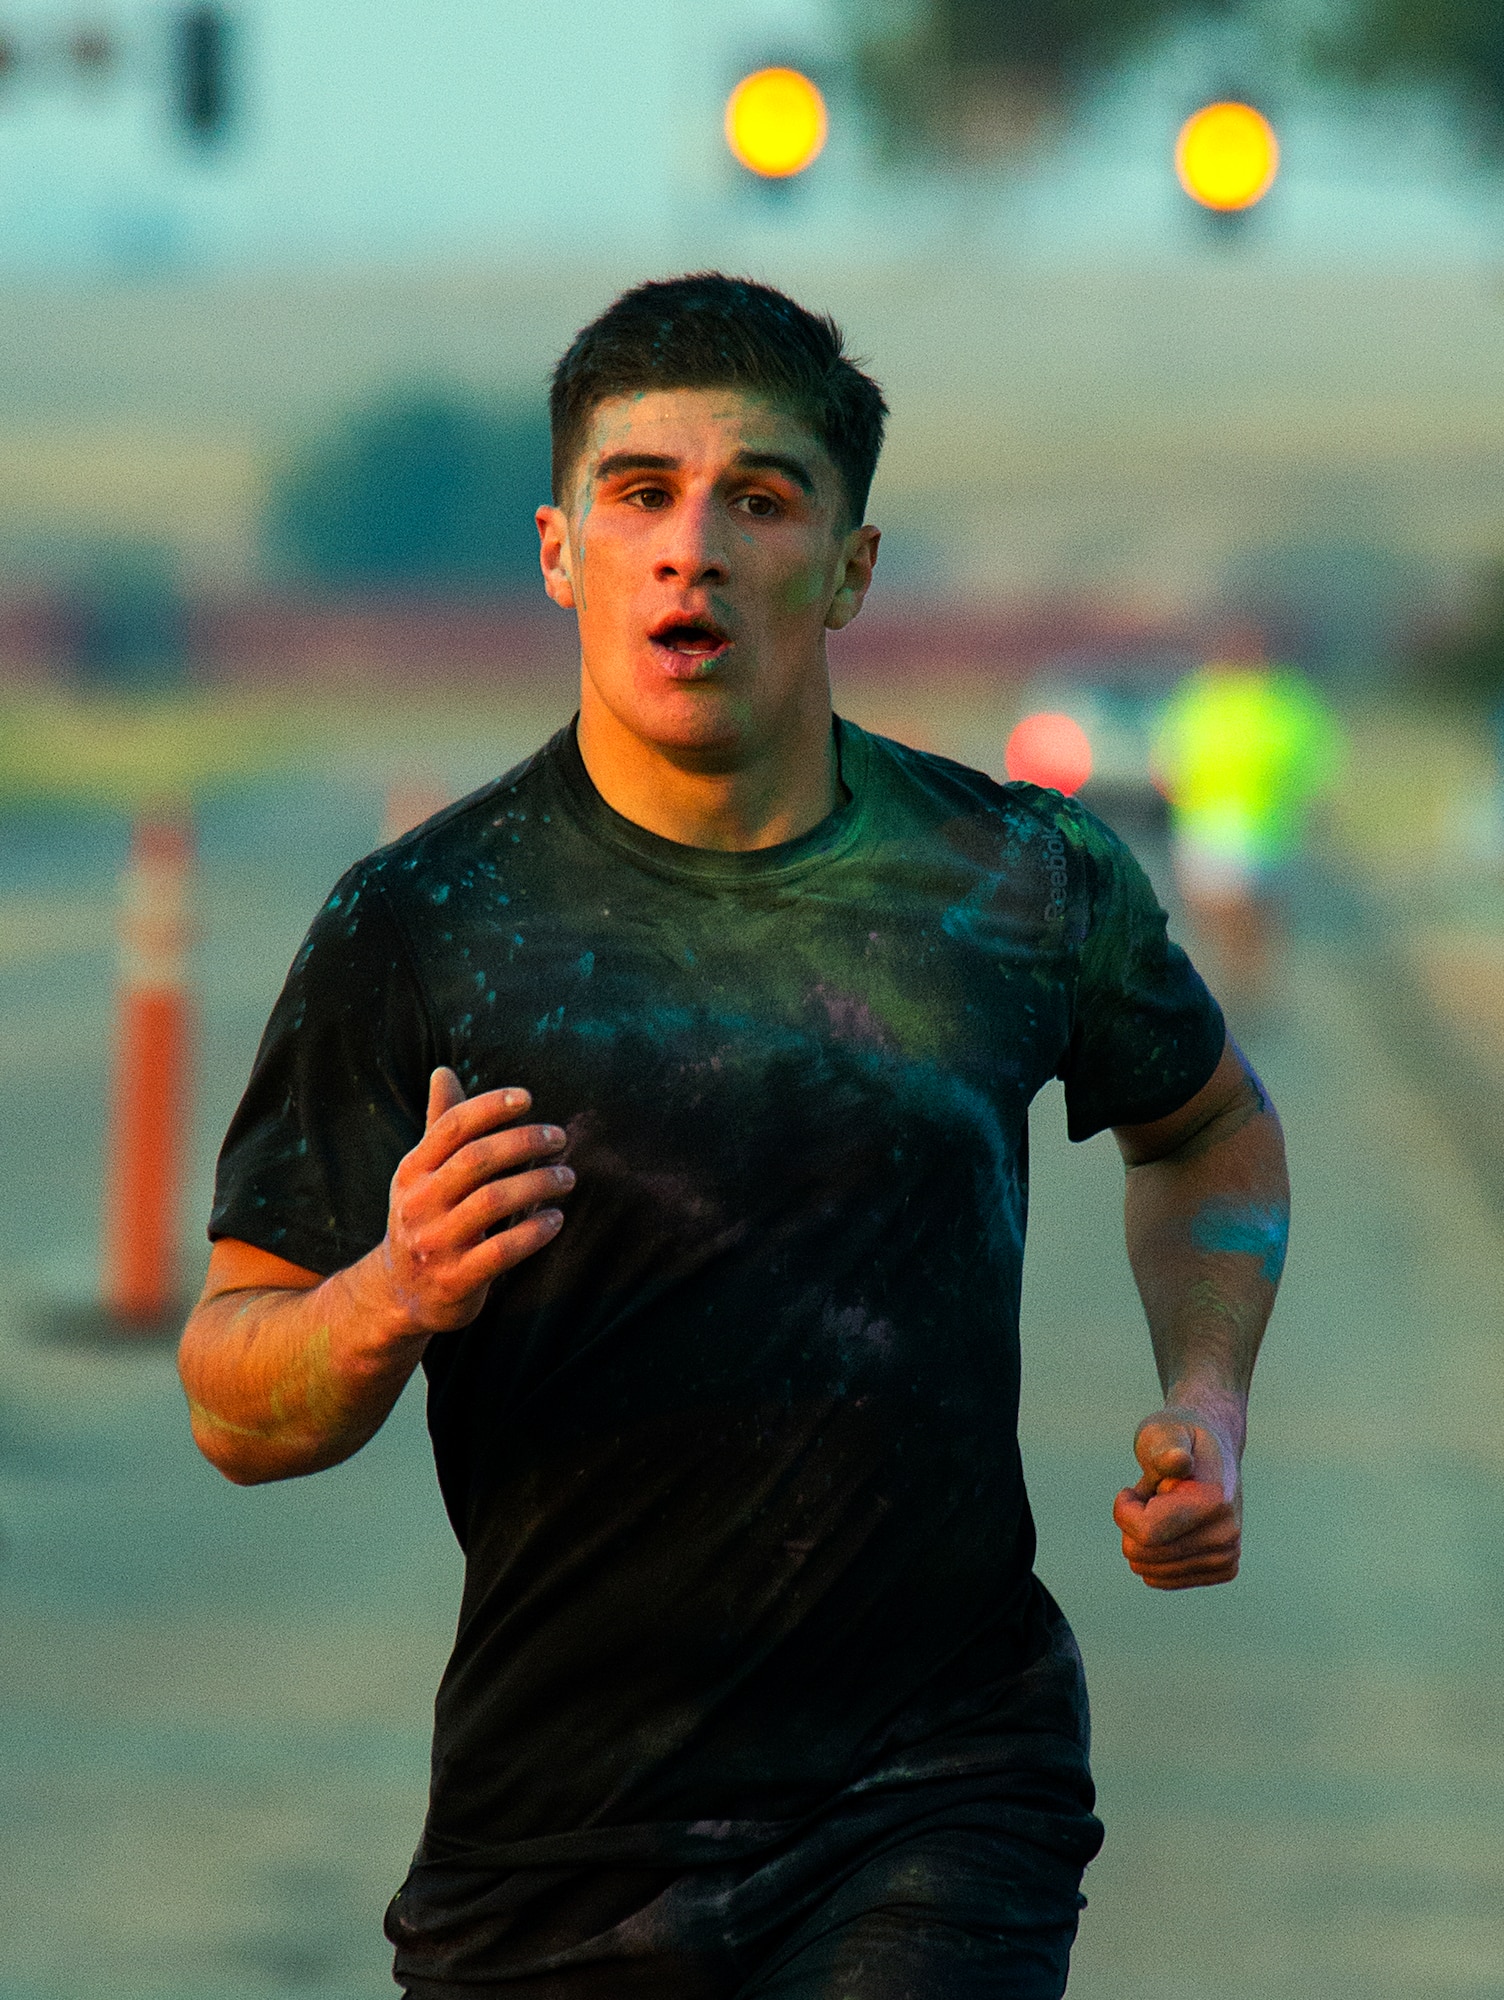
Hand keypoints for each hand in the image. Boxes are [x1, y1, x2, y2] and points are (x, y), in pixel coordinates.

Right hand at [375, 1068, 573, 1333]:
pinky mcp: (456, 1279)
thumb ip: (440, 1125)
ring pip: (493, 1202)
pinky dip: (534, 1231)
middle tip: (560, 1138)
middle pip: (476, 1160)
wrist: (398, 1293)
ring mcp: (436, 1243)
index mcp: (412, 1170)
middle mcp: (418, 1203)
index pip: (452, 1127)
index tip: (528, 1098)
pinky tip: (556, 1219)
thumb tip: (443, 1071)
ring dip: (538, 1184)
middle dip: (524, 1142)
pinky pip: (502, 1251)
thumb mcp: (422, 1174)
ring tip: (567, 1177)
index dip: (490, 1106)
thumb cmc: (425, 1217)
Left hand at [1112, 1408, 1241, 1589]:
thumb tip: (1177, 1461)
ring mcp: (1227, 1556)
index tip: (1130, 1489)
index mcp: (1214, 1502)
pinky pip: (1161, 1579)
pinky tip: (1170, 1528)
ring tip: (1162, 1510)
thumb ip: (1164, 1447)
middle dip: (1131, 1525)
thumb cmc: (1178, 1439)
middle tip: (1150, 1498)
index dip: (1124, 1510)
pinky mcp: (1222, 1569)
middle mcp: (1227, 1535)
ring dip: (1143, 1539)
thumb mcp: (1162, 1432)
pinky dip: (1153, 1554)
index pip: (1145, 1532)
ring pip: (1149, 1570)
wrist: (1213, 1452)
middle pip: (1143, 1555)